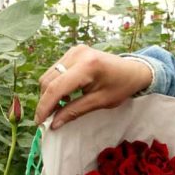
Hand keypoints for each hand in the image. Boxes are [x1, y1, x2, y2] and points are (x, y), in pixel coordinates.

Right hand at [34, 45, 152, 129]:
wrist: (134, 70)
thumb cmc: (121, 87)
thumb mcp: (100, 102)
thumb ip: (75, 111)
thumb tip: (54, 124)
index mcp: (88, 66)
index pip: (57, 87)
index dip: (45, 106)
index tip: (40, 122)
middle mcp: (77, 54)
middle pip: (48, 80)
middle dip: (46, 101)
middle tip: (49, 119)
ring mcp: (74, 50)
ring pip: (49, 75)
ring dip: (49, 93)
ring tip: (60, 107)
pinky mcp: (73, 51)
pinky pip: (55, 70)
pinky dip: (55, 85)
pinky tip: (66, 95)